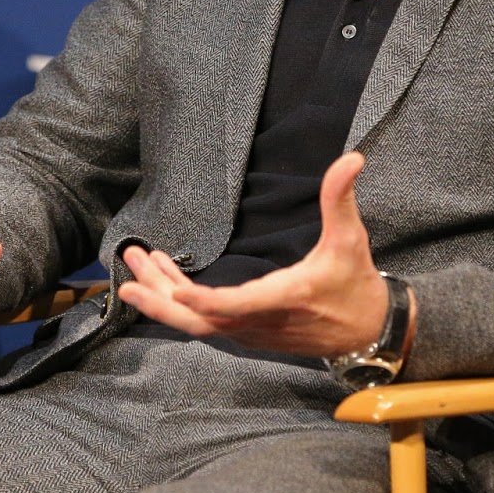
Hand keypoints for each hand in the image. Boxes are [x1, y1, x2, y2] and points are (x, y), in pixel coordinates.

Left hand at [117, 151, 400, 356]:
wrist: (367, 334)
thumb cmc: (355, 284)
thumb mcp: (350, 240)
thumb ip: (341, 199)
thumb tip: (351, 158)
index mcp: (284, 298)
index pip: (238, 306)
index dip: (207, 301)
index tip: (178, 290)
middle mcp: (260, 322)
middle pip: (200, 322)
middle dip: (161, 300)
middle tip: (127, 279)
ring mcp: (250, 331)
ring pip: (197, 322)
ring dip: (163, 296)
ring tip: (136, 265)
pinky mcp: (245, 332)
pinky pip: (204, 322)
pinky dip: (179, 302)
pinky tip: (164, 278)